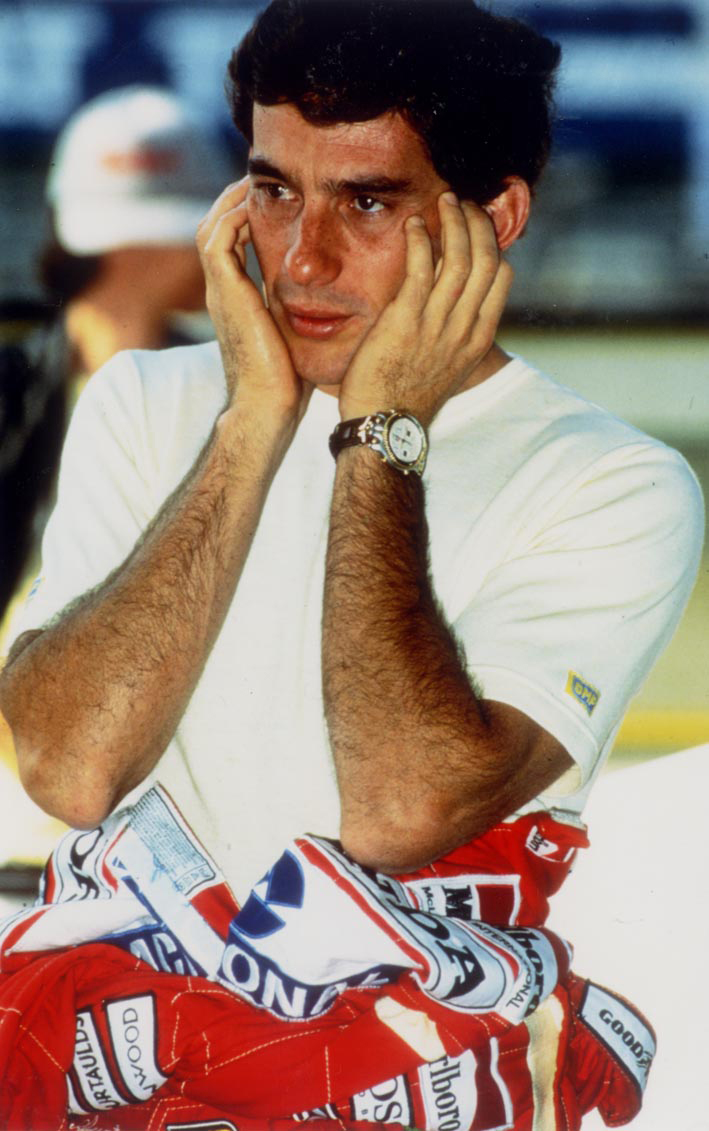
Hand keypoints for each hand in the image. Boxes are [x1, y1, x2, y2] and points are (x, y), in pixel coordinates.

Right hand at [197, 177, 309, 424]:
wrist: (267, 406)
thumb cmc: (286, 384)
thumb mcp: (294, 337)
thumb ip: (301, 313)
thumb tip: (332, 302)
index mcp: (236, 302)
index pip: (231, 246)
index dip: (246, 218)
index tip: (274, 199)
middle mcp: (223, 293)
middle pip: (214, 229)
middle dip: (235, 201)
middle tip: (261, 180)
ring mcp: (220, 293)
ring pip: (211, 227)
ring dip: (232, 201)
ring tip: (256, 182)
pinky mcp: (226, 293)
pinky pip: (218, 239)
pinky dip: (232, 217)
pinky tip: (256, 204)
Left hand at [338, 192, 512, 424]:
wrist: (385, 426)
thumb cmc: (407, 398)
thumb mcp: (444, 365)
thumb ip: (451, 332)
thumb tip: (448, 306)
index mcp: (477, 338)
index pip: (500, 278)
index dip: (493, 244)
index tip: (478, 225)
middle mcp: (463, 327)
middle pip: (485, 259)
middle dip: (478, 223)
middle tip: (464, 202)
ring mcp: (436, 323)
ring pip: (457, 258)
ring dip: (453, 222)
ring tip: (444, 200)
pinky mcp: (405, 320)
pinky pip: (419, 268)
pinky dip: (419, 239)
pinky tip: (414, 223)